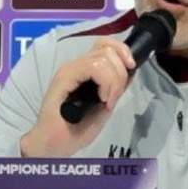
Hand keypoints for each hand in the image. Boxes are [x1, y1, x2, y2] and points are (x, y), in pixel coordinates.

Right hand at [20, 37, 135, 156]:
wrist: (55, 144)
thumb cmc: (77, 128)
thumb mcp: (106, 104)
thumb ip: (116, 86)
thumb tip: (131, 71)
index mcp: (86, 69)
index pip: (107, 44)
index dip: (123, 52)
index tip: (131, 68)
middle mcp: (77, 65)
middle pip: (108, 48)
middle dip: (121, 72)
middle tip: (115, 96)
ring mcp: (70, 70)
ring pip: (104, 57)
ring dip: (114, 81)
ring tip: (107, 100)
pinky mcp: (64, 77)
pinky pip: (95, 67)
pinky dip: (106, 83)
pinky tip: (102, 99)